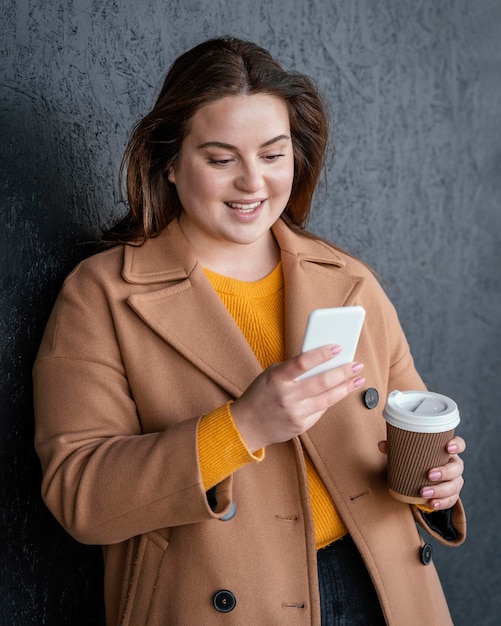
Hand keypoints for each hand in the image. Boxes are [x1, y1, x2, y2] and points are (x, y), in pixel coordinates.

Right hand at [232, 345, 364, 451]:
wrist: (247, 425)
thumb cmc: (261, 394)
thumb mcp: (271, 374)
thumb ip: (293, 368)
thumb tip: (322, 360)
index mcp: (277, 378)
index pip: (302, 363)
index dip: (322, 354)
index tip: (338, 347)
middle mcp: (286, 396)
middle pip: (321, 382)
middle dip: (343, 372)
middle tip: (356, 365)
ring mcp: (294, 413)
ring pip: (327, 399)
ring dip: (346, 387)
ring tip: (358, 379)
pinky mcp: (301, 426)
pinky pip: (321, 410)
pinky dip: (331, 400)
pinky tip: (340, 392)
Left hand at [378, 436, 465, 509]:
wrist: (420, 479)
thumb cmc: (418, 461)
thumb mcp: (408, 453)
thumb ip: (396, 448)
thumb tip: (382, 445)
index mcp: (445, 451)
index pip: (459, 445)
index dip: (456, 445)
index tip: (448, 447)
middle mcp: (453, 465)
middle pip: (457, 468)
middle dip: (445, 472)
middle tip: (429, 475)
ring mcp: (454, 481)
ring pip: (454, 486)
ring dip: (440, 490)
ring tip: (424, 492)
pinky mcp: (451, 495)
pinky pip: (451, 500)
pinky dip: (441, 503)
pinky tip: (432, 504)